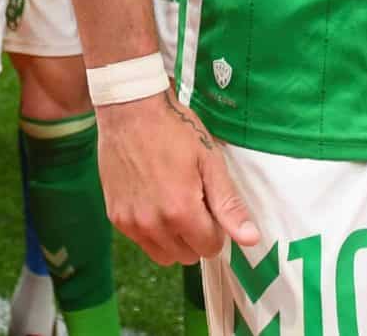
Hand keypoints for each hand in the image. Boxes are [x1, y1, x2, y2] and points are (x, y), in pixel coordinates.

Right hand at [96, 90, 261, 266]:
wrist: (130, 110)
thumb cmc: (174, 130)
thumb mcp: (210, 161)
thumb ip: (229, 205)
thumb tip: (250, 239)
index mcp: (181, 211)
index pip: (210, 248)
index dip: (216, 228)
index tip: (211, 204)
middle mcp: (153, 224)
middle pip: (187, 255)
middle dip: (196, 235)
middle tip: (193, 200)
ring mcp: (131, 222)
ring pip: (163, 255)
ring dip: (174, 238)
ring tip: (174, 202)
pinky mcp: (115, 216)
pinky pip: (141, 241)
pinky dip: (152, 230)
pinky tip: (154, 199)